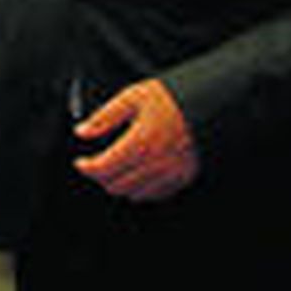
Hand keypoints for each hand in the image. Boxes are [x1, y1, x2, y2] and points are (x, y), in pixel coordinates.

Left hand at [73, 79, 199, 200]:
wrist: (210, 101)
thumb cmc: (172, 96)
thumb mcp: (132, 97)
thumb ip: (104, 117)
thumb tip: (82, 131)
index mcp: (140, 142)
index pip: (102, 168)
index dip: (86, 167)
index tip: (81, 162)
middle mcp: (156, 163)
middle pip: (116, 185)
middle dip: (101, 176)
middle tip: (96, 164)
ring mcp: (172, 173)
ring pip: (134, 193)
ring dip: (120, 184)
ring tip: (115, 169)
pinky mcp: (185, 177)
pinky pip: (156, 194)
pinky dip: (141, 189)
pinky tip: (137, 174)